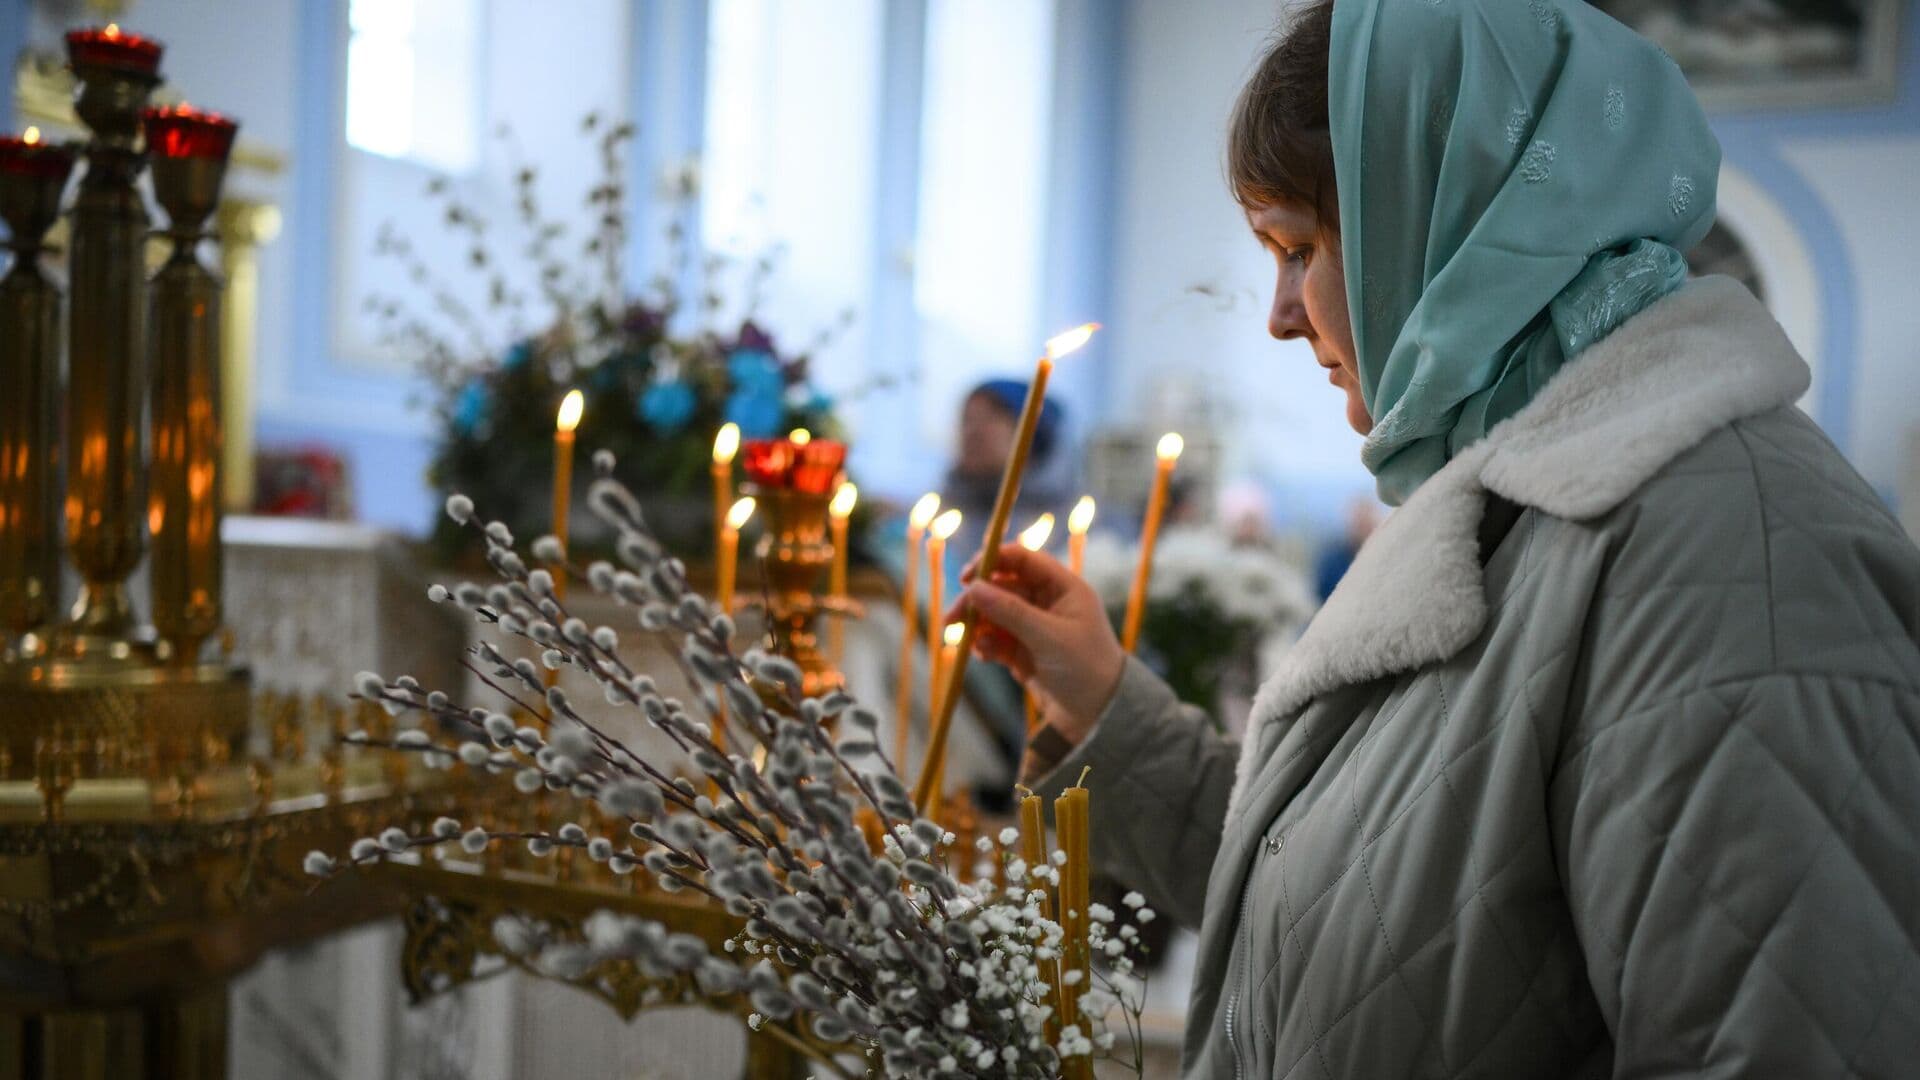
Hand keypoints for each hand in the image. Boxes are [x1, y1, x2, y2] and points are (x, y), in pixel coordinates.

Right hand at [951, 543, 1126, 744]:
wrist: (1099, 717)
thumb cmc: (1086, 669)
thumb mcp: (1049, 637)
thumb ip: (1011, 611)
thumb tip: (974, 588)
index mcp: (1063, 589)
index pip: (1024, 560)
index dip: (994, 560)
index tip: (967, 576)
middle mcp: (1048, 603)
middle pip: (1002, 587)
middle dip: (977, 600)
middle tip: (952, 618)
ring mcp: (1034, 628)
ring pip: (995, 614)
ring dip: (977, 624)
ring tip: (968, 641)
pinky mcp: (1023, 652)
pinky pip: (996, 639)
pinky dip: (986, 644)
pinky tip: (983, 655)